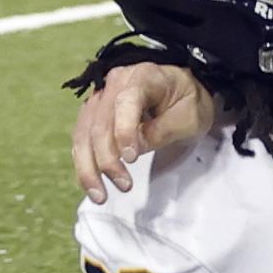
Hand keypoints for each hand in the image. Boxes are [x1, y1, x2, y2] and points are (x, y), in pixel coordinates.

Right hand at [73, 60, 215, 200]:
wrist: (183, 88)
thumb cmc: (189, 100)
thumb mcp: (190, 117)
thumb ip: (161, 131)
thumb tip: (131, 151)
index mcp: (143, 77)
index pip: (125, 103)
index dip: (125, 131)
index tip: (131, 158)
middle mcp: (115, 84)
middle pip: (100, 123)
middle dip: (107, 160)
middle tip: (124, 185)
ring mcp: (101, 98)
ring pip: (83, 134)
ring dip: (88, 167)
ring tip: (100, 194)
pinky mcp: (95, 114)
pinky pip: (82, 139)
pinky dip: (84, 163)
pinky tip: (91, 183)